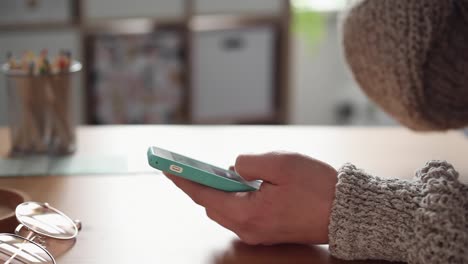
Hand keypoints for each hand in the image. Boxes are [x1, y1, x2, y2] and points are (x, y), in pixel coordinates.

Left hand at [164, 152, 337, 244]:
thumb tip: (233, 168)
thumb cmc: (318, 188)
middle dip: (198, 185)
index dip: (183, 179)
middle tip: (187, 167)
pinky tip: (238, 185)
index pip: (204, 195)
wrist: (346, 213)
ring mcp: (258, 232)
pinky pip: (240, 214)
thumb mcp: (281, 164)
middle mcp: (249, 228)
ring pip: (225, 211)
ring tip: (213, 173)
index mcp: (248, 212)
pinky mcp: (268, 231)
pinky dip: (232, 199)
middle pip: (211, 205)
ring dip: (217, 192)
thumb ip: (249, 163)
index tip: (166, 167)